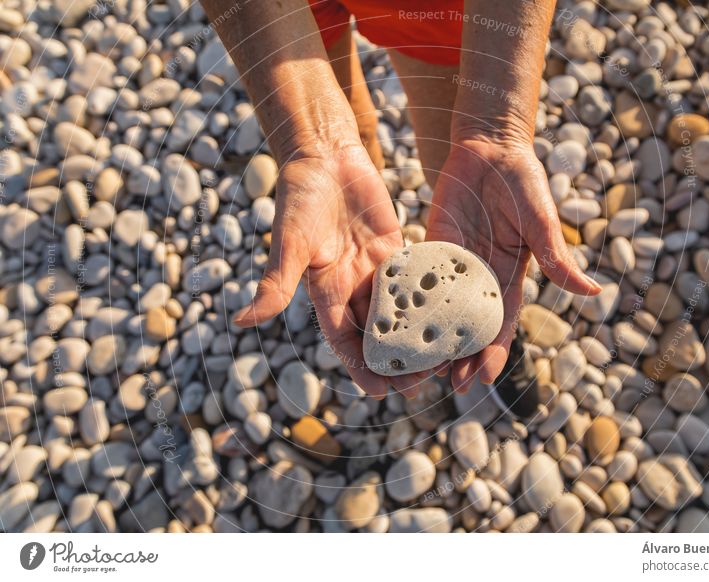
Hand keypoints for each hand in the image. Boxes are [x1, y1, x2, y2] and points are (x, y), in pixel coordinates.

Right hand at [233, 145, 423, 398]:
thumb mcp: (290, 243)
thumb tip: (242, 322)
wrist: (323, 156)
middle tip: (424, 380)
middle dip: (398, 360)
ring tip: (445, 355)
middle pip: (378, 334)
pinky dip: (432, 296)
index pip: (346, 342)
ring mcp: (375, 270)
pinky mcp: (395, 249)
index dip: (363, 368)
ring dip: (418, 334)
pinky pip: (415, 279)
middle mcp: (352, 288)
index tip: (384, 393)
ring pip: (400, 312)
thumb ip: (275, 283)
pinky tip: (455, 311)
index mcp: (326, 293)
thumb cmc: (300, 197)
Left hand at [425, 138, 600, 391]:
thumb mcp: (542, 223)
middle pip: (468, 327)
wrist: (490, 147)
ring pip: (441, 311)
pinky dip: (410, 303)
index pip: (501, 325)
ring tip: (422, 366)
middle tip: (451, 384)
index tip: (484, 378)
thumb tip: (594, 293)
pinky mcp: (430, 246)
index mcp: (508, 278)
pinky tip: (398, 324)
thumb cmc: (523, 182)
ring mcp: (453, 264)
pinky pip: (418, 279)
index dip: (494, 353)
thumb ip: (559, 260)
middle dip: (462, 357)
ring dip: (434, 339)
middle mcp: (479, 278)